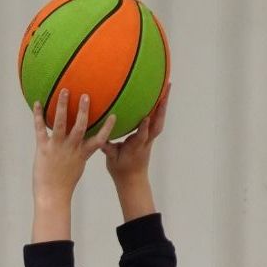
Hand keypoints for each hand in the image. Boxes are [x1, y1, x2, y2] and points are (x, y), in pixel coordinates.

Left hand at [31, 91, 115, 241]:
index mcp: (82, 154)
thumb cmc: (63, 184)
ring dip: (63, 106)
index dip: (107, 127)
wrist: (52, 196)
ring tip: (64, 91)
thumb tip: (81, 147)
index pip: (99, 139)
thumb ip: (80, 155)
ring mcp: (57, 147)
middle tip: (86, 95)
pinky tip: (37, 103)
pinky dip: (38, 115)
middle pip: (81, 125)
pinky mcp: (43, 148)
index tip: (114, 115)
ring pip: (61, 123)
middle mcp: (72, 148)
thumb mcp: (76, 168)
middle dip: (84, 109)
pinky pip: (40, 128)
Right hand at [103, 86, 168, 219]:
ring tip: (167, 86)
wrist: (133, 180)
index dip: (144, 128)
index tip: (146, 117)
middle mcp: (146, 142)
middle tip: (166, 90)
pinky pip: (156, 121)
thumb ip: (107, 148)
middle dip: (162, 108)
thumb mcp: (112, 160)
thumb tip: (99, 138)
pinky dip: (159, 108)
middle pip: (157, 125)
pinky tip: (159, 96)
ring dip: (164, 105)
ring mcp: (149, 139)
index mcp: (136, 147)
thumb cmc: (121, 170)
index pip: (142, 137)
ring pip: (159, 121)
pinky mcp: (150, 137)